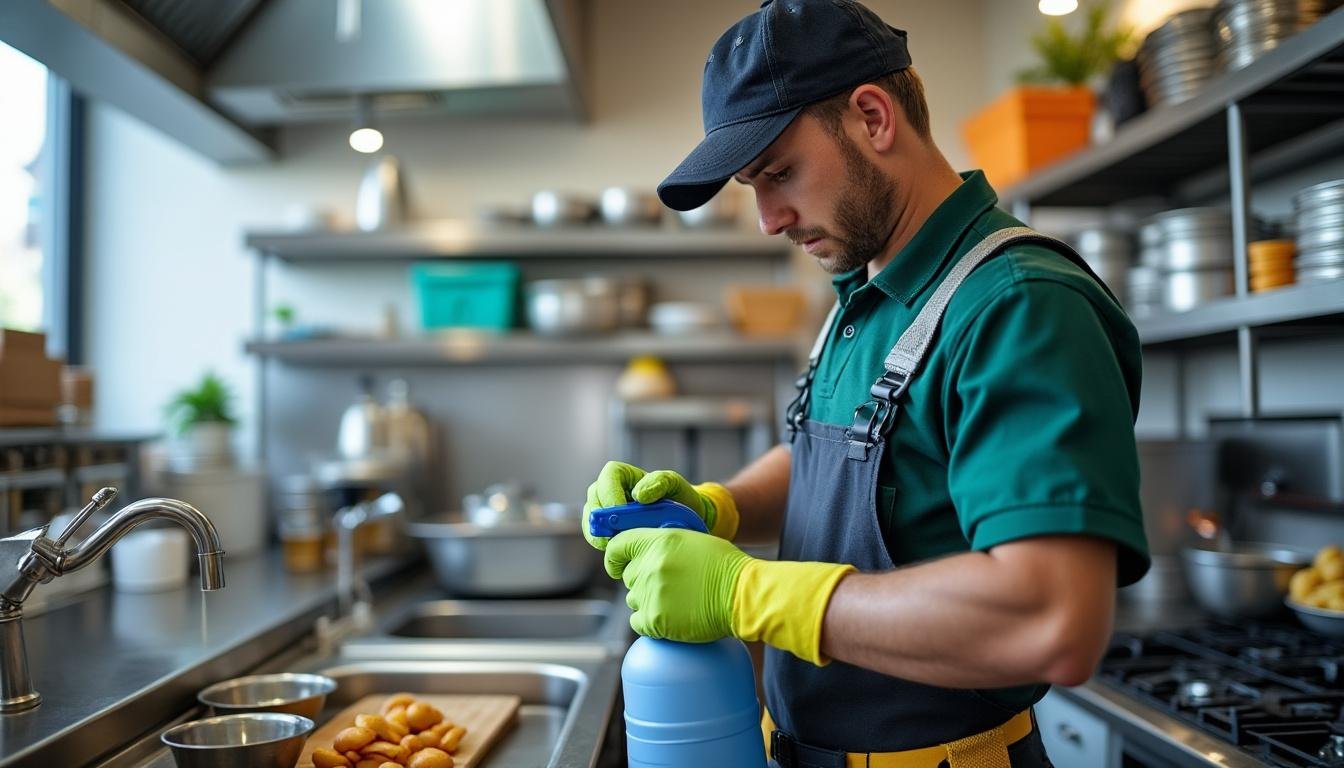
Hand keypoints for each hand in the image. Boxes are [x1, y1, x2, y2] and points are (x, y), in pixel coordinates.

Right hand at [581, 461, 738, 549]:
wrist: (684, 518)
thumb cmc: (678, 496)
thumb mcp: (674, 483)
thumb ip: (659, 482)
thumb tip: (639, 494)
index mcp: (622, 474)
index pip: (608, 478)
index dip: (610, 494)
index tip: (619, 511)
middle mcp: (609, 490)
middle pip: (594, 500)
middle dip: (602, 518)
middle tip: (615, 533)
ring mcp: (605, 510)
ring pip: (591, 520)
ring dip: (599, 533)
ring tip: (615, 544)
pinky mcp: (606, 529)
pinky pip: (595, 536)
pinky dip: (602, 543)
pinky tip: (616, 549)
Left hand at [604, 528, 749, 641]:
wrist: (741, 594)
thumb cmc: (724, 567)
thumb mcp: (691, 541)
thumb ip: (663, 546)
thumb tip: (644, 556)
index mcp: (658, 541)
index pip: (617, 546)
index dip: (614, 558)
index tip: (616, 566)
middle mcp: (649, 566)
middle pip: (628, 576)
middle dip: (642, 581)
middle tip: (667, 586)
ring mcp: (650, 593)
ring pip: (633, 599)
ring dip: (648, 601)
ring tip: (675, 602)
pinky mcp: (655, 620)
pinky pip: (638, 622)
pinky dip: (650, 623)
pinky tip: (670, 618)